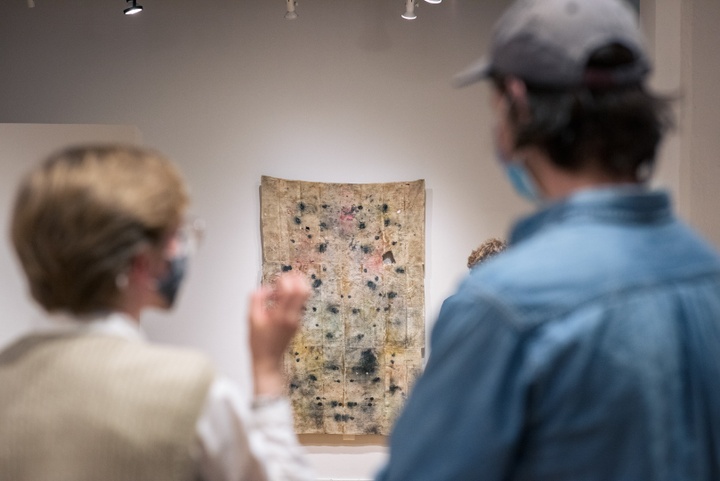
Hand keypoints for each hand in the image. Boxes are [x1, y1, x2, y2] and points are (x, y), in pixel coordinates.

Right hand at [249, 272, 309, 395]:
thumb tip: (266, 287)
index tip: (275, 281)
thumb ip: (256, 299)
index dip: (284, 280)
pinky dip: (293, 296)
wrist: (269, 360)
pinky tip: (280, 299)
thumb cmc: (258, 342)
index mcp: (281, 315)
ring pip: (305, 295)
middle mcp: (293, 316)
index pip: (291, 290)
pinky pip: (300, 303)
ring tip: (282, 288)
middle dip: (296, 278)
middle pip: (304, 290)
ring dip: (296, 286)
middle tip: (284, 278)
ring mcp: (297, 319)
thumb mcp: (251, 319)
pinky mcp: (298, 322)